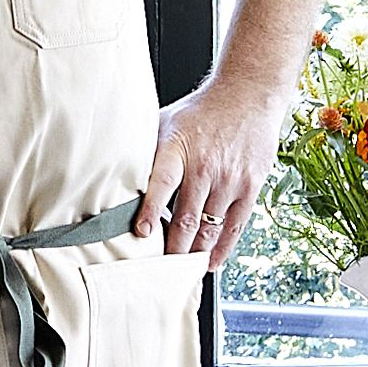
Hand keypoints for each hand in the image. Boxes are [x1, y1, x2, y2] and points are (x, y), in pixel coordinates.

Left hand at [143, 76, 293, 260]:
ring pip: (210, 229)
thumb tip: (117, 176)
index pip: (162, 183)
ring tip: (181, 271)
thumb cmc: (202, 110)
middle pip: (186, 218)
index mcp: (179, 148)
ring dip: (195, 254)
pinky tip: (210, 261)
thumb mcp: (166, 121)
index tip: (141, 234)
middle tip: (159, 271)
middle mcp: (206, 166)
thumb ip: (148, 152)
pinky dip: (221, 249)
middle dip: (172, 250)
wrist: (248, 94)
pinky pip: (234, 227)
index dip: (150, 211)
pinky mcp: (251, 186)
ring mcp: (231, 179)